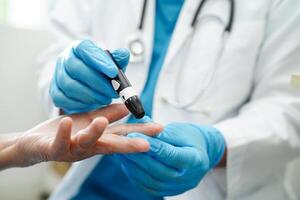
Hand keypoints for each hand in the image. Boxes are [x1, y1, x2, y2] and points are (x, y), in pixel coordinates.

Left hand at [0, 104, 161, 169]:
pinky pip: (60, 142)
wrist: (35, 144)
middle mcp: (90, 146)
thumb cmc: (66, 132)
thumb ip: (108, 114)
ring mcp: (73, 149)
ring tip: (103, 122)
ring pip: (87, 143)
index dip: (141, 132)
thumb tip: (127, 108)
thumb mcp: (89, 119)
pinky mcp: (55, 149)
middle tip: (146, 144)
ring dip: (96, 133)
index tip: (159, 129)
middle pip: (112, 145)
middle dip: (129, 145)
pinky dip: (64, 133)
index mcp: (100, 138)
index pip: (124, 133)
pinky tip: (67, 121)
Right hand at [50, 40, 129, 113]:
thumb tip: (124, 54)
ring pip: (69, 85)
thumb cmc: (101, 73)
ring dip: (91, 95)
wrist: (89, 87)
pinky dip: (80, 103)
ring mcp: (58, 75)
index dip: (98, 60)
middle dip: (97, 82)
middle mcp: (65, 59)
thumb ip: (118, 60)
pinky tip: (93, 104)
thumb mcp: (112, 65)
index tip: (113, 72)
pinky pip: (63, 99)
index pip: (85, 49)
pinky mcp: (55, 92)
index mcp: (79, 48)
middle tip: (113, 92)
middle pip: (76, 68)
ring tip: (106, 99)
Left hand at [118, 123, 224, 196]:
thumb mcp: (180, 131)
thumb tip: (141, 126)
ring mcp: (177, 188)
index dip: (150, 145)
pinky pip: (147, 187)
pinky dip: (135, 175)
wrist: (200, 152)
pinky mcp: (167, 191)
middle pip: (159, 170)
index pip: (169, 154)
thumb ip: (161, 132)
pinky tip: (127, 163)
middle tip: (123, 143)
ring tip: (122, 152)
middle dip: (138, 156)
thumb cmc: (190, 138)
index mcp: (195, 160)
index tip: (134, 134)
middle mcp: (187, 178)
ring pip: (151, 181)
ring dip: (133, 167)